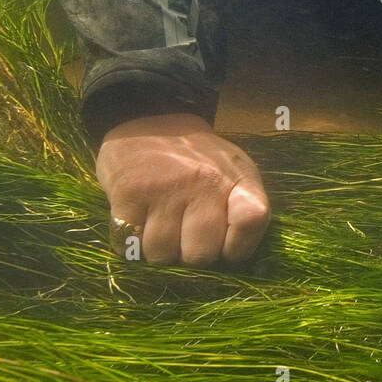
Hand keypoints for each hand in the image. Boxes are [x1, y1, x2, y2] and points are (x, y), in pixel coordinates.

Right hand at [95, 112, 270, 266]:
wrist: (150, 118)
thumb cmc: (199, 160)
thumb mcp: (235, 172)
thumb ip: (245, 211)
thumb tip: (231, 264)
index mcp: (236, 178)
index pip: (251, 220)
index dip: (239, 247)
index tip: (227, 248)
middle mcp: (203, 181)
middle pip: (199, 255)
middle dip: (190, 255)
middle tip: (185, 235)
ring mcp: (165, 188)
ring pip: (161, 256)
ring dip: (159, 252)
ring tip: (161, 226)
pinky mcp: (129, 194)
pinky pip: (130, 247)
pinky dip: (132, 244)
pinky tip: (139, 223)